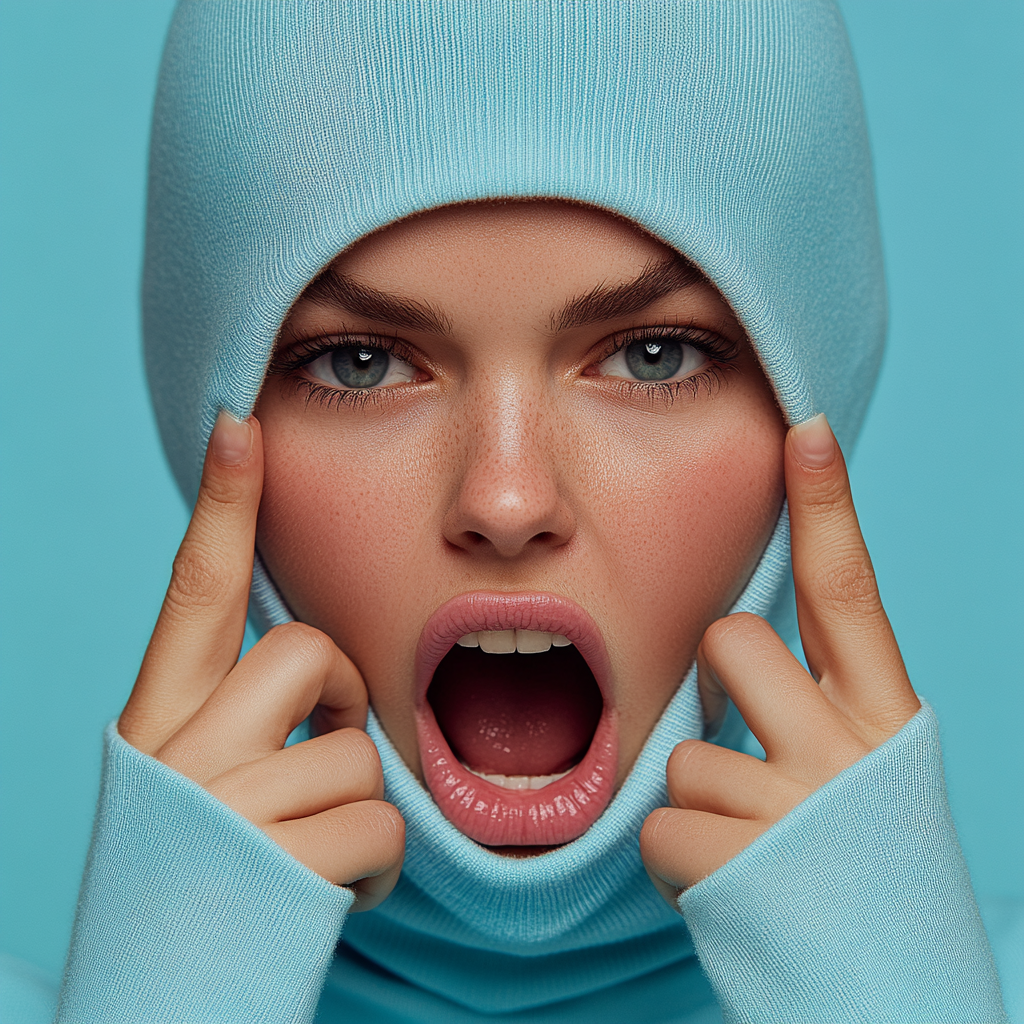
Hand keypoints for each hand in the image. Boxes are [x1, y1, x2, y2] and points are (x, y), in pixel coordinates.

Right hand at [118, 412, 403, 909]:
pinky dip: (374, 866)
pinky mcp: (275, 865)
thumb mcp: (202, 780)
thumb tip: (320, 663)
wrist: (169, 988)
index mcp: (157, 719)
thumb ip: (242, 712)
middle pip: (306, 652)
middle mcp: (176, 749)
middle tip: (310, 767)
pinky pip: (380, 825)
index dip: (222, 504)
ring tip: (307, 849)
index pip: (194, 588)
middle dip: (336, 703)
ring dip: (354, 805)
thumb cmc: (203, 872)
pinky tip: (325, 893)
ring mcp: (222, 807)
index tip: (239, 422)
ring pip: (356, 750)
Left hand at [640, 413, 919, 902]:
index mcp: (886, 720)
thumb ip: (808, 705)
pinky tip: (731, 891)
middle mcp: (853, 750)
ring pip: (689, 749)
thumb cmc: (855, 872)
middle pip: (733, 644)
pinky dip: (678, 865)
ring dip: (702, 802)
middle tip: (756, 764)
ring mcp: (800, 807)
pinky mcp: (743, 863)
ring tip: (754, 849)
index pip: (848, 591)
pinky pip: (661, 828)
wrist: (891, 996)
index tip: (803, 429)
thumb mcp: (855, 775)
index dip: (826, 507)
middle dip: (723, 691)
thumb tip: (729, 650)